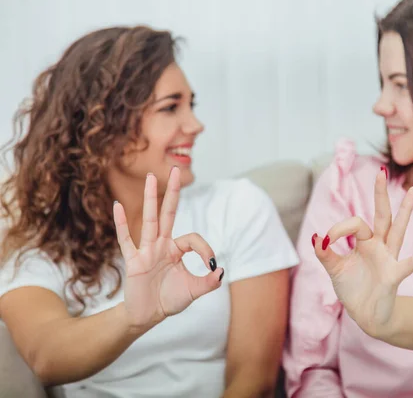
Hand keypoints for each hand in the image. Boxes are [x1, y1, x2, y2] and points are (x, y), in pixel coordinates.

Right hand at [113, 167, 222, 330]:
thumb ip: (209, 282)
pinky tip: (117, 206)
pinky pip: (126, 239)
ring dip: (151, 199)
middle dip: (172, 192)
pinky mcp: (133, 261)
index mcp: (176, 250)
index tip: (212, 265)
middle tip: (176, 169)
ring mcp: (146, 250)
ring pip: (150, 220)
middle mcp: (161, 245)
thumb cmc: (169, 300)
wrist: (147, 316)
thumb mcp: (194, 291)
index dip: (205, 249)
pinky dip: (121, 224)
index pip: (193, 239)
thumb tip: (222, 270)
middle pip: (168, 213)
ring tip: (151, 177)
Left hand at [312, 168, 412, 336]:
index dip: (338, 228)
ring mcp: (389, 258)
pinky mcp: (394, 275)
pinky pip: (412, 263)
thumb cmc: (353, 289)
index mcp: (364, 243)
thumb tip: (315, 237)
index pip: (354, 223)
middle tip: (382, 170)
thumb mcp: (334, 269)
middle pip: (382, 215)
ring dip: (405, 209)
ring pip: (398, 229)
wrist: (366, 316)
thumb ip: (325, 253)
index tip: (325, 241)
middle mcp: (379, 246)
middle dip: (380, 193)